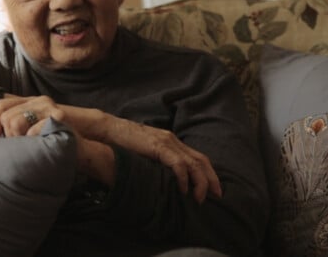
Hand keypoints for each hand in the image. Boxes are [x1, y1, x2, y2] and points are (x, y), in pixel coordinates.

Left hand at [0, 95, 116, 184]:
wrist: (83, 144)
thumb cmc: (54, 138)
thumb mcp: (31, 127)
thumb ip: (12, 120)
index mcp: (30, 101)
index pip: (1, 103)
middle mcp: (39, 100)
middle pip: (6, 115)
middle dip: (7, 135)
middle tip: (16, 145)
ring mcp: (49, 107)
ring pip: (15, 121)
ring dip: (17, 139)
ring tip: (27, 146)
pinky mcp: (57, 117)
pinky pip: (32, 130)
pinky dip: (31, 140)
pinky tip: (37, 144)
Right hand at [105, 117, 220, 202]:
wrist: (109, 129)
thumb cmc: (123, 142)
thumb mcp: (145, 152)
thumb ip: (156, 161)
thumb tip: (164, 179)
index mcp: (171, 141)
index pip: (197, 157)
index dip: (208, 173)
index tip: (214, 189)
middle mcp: (173, 140)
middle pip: (201, 160)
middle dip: (211, 179)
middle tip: (217, 195)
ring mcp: (166, 142)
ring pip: (193, 163)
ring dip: (200, 182)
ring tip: (200, 198)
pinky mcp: (158, 146)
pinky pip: (177, 163)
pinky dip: (183, 177)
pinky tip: (183, 189)